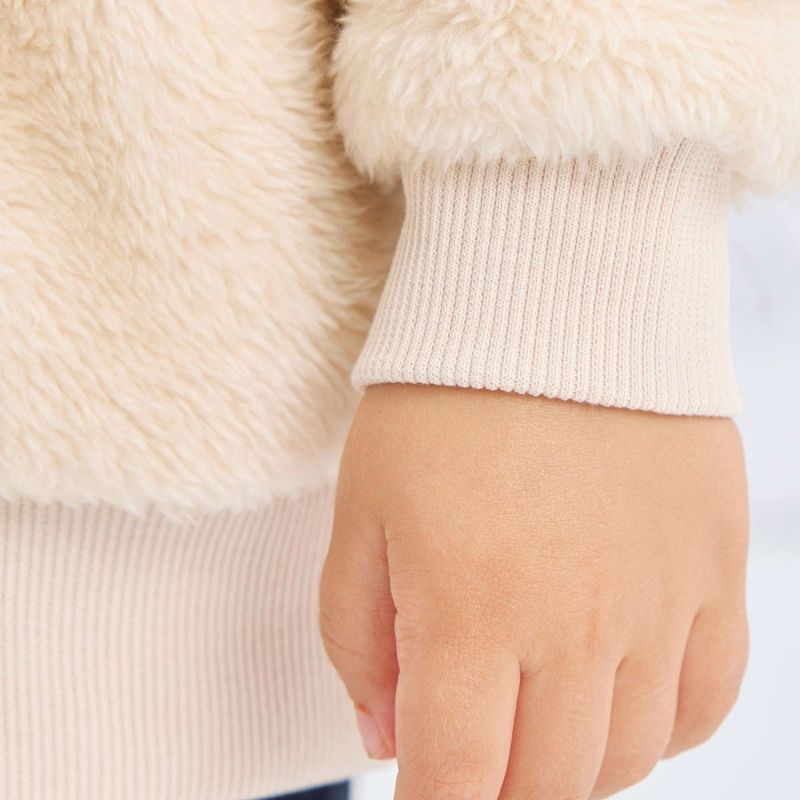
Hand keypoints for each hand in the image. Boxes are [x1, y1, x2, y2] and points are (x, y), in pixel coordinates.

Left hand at [320, 384, 748, 798]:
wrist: (553, 300)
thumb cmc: (440, 397)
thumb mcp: (361, 508)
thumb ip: (357, 635)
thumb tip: (383, 738)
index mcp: (469, 610)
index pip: (453, 783)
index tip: (421, 799)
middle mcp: (574, 624)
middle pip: (544, 784)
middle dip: (496, 791)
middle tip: (474, 754)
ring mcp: (657, 600)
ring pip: (626, 758)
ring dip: (571, 764)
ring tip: (536, 719)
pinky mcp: (713, 566)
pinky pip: (707, 697)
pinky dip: (661, 726)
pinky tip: (621, 694)